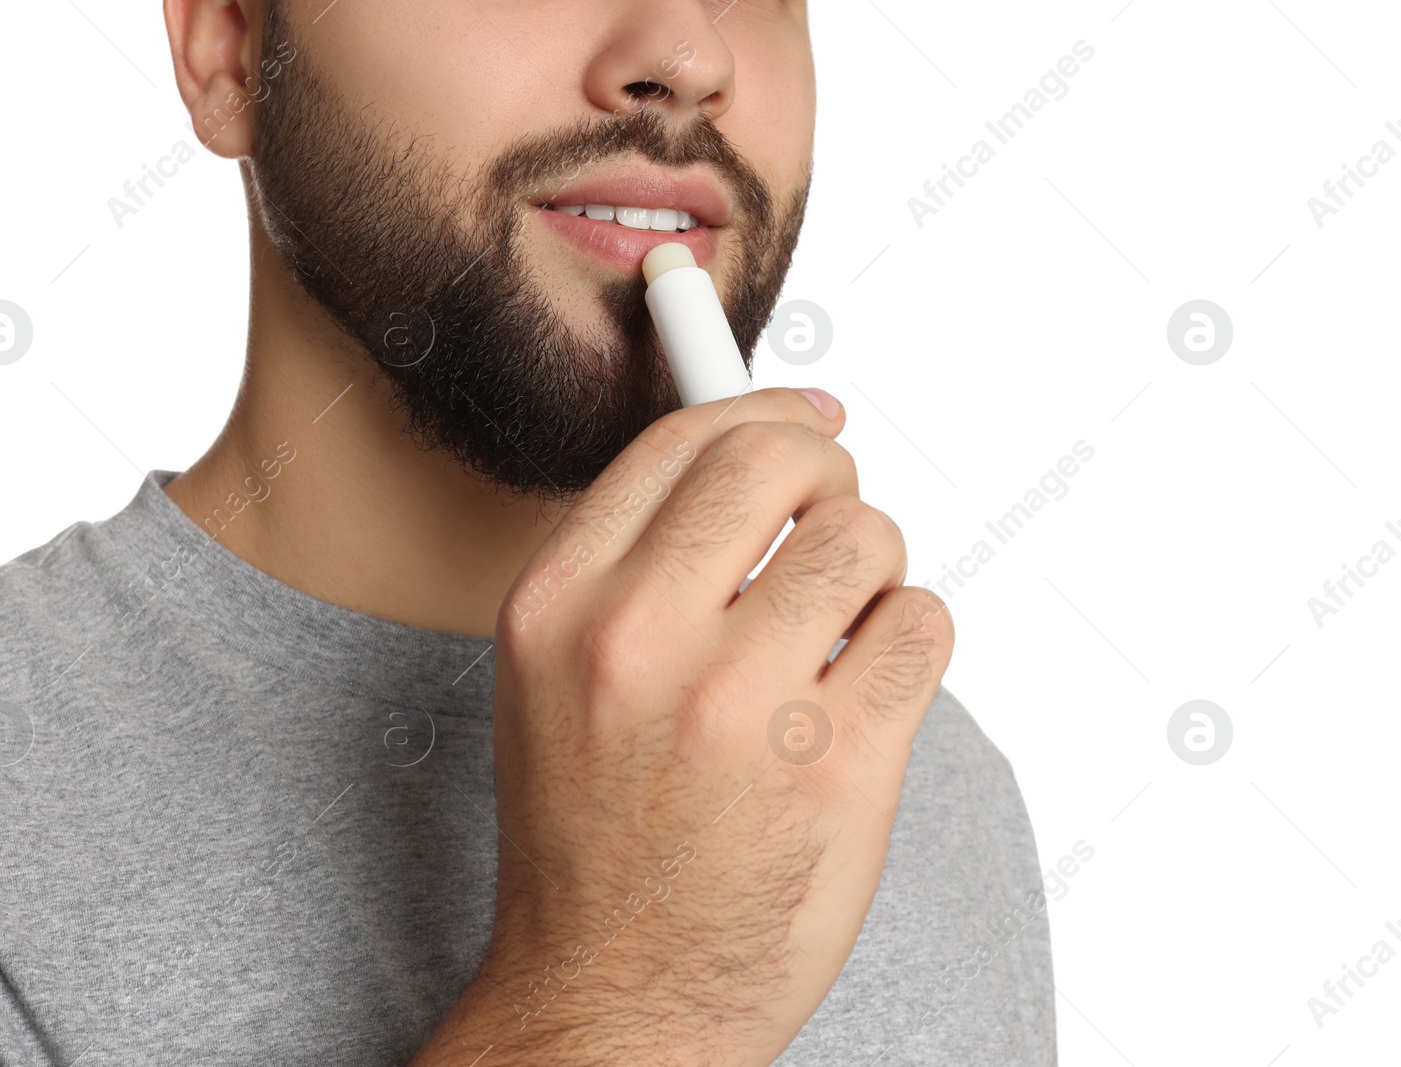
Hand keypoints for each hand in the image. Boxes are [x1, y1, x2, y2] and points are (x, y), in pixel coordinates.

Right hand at [417, 387, 952, 1066]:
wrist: (614, 997)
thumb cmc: (594, 839)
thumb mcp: (556, 677)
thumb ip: (636, 564)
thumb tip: (759, 453)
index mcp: (558, 607)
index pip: (682, 442)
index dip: (760, 406)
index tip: (811, 416)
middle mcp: (639, 640)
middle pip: (781, 462)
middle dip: (829, 476)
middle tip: (836, 519)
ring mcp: (743, 703)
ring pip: (869, 538)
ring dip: (874, 574)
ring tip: (839, 637)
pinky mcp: (839, 765)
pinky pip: (923, 625)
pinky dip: (911, 642)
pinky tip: (865, 691)